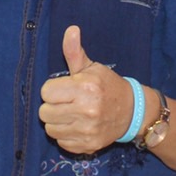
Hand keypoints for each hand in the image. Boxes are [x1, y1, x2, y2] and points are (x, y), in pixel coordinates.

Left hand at [38, 26, 131, 153]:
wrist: (132, 112)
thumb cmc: (107, 86)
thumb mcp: (92, 67)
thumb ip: (75, 52)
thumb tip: (71, 29)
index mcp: (85, 88)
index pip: (46, 92)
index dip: (53, 89)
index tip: (65, 89)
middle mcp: (86, 110)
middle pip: (44, 112)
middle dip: (53, 106)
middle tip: (67, 102)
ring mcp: (87, 130)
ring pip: (50, 129)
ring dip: (57, 122)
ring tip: (71, 114)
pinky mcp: (87, 146)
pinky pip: (61, 142)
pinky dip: (66, 134)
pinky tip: (77, 126)